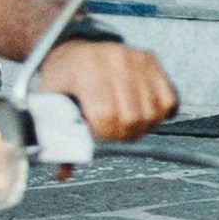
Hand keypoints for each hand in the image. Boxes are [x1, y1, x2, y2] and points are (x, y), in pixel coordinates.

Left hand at [38, 33, 181, 146]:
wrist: (74, 47)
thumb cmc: (62, 78)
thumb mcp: (50, 103)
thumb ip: (56, 138)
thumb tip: (64, 172)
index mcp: (86, 71)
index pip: (106, 115)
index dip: (104, 133)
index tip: (96, 134)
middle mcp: (114, 61)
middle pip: (132, 117)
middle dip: (122, 133)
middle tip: (111, 132)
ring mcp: (136, 59)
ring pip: (153, 112)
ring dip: (141, 125)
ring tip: (125, 122)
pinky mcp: (151, 60)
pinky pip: (168, 99)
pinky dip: (158, 112)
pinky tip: (141, 111)